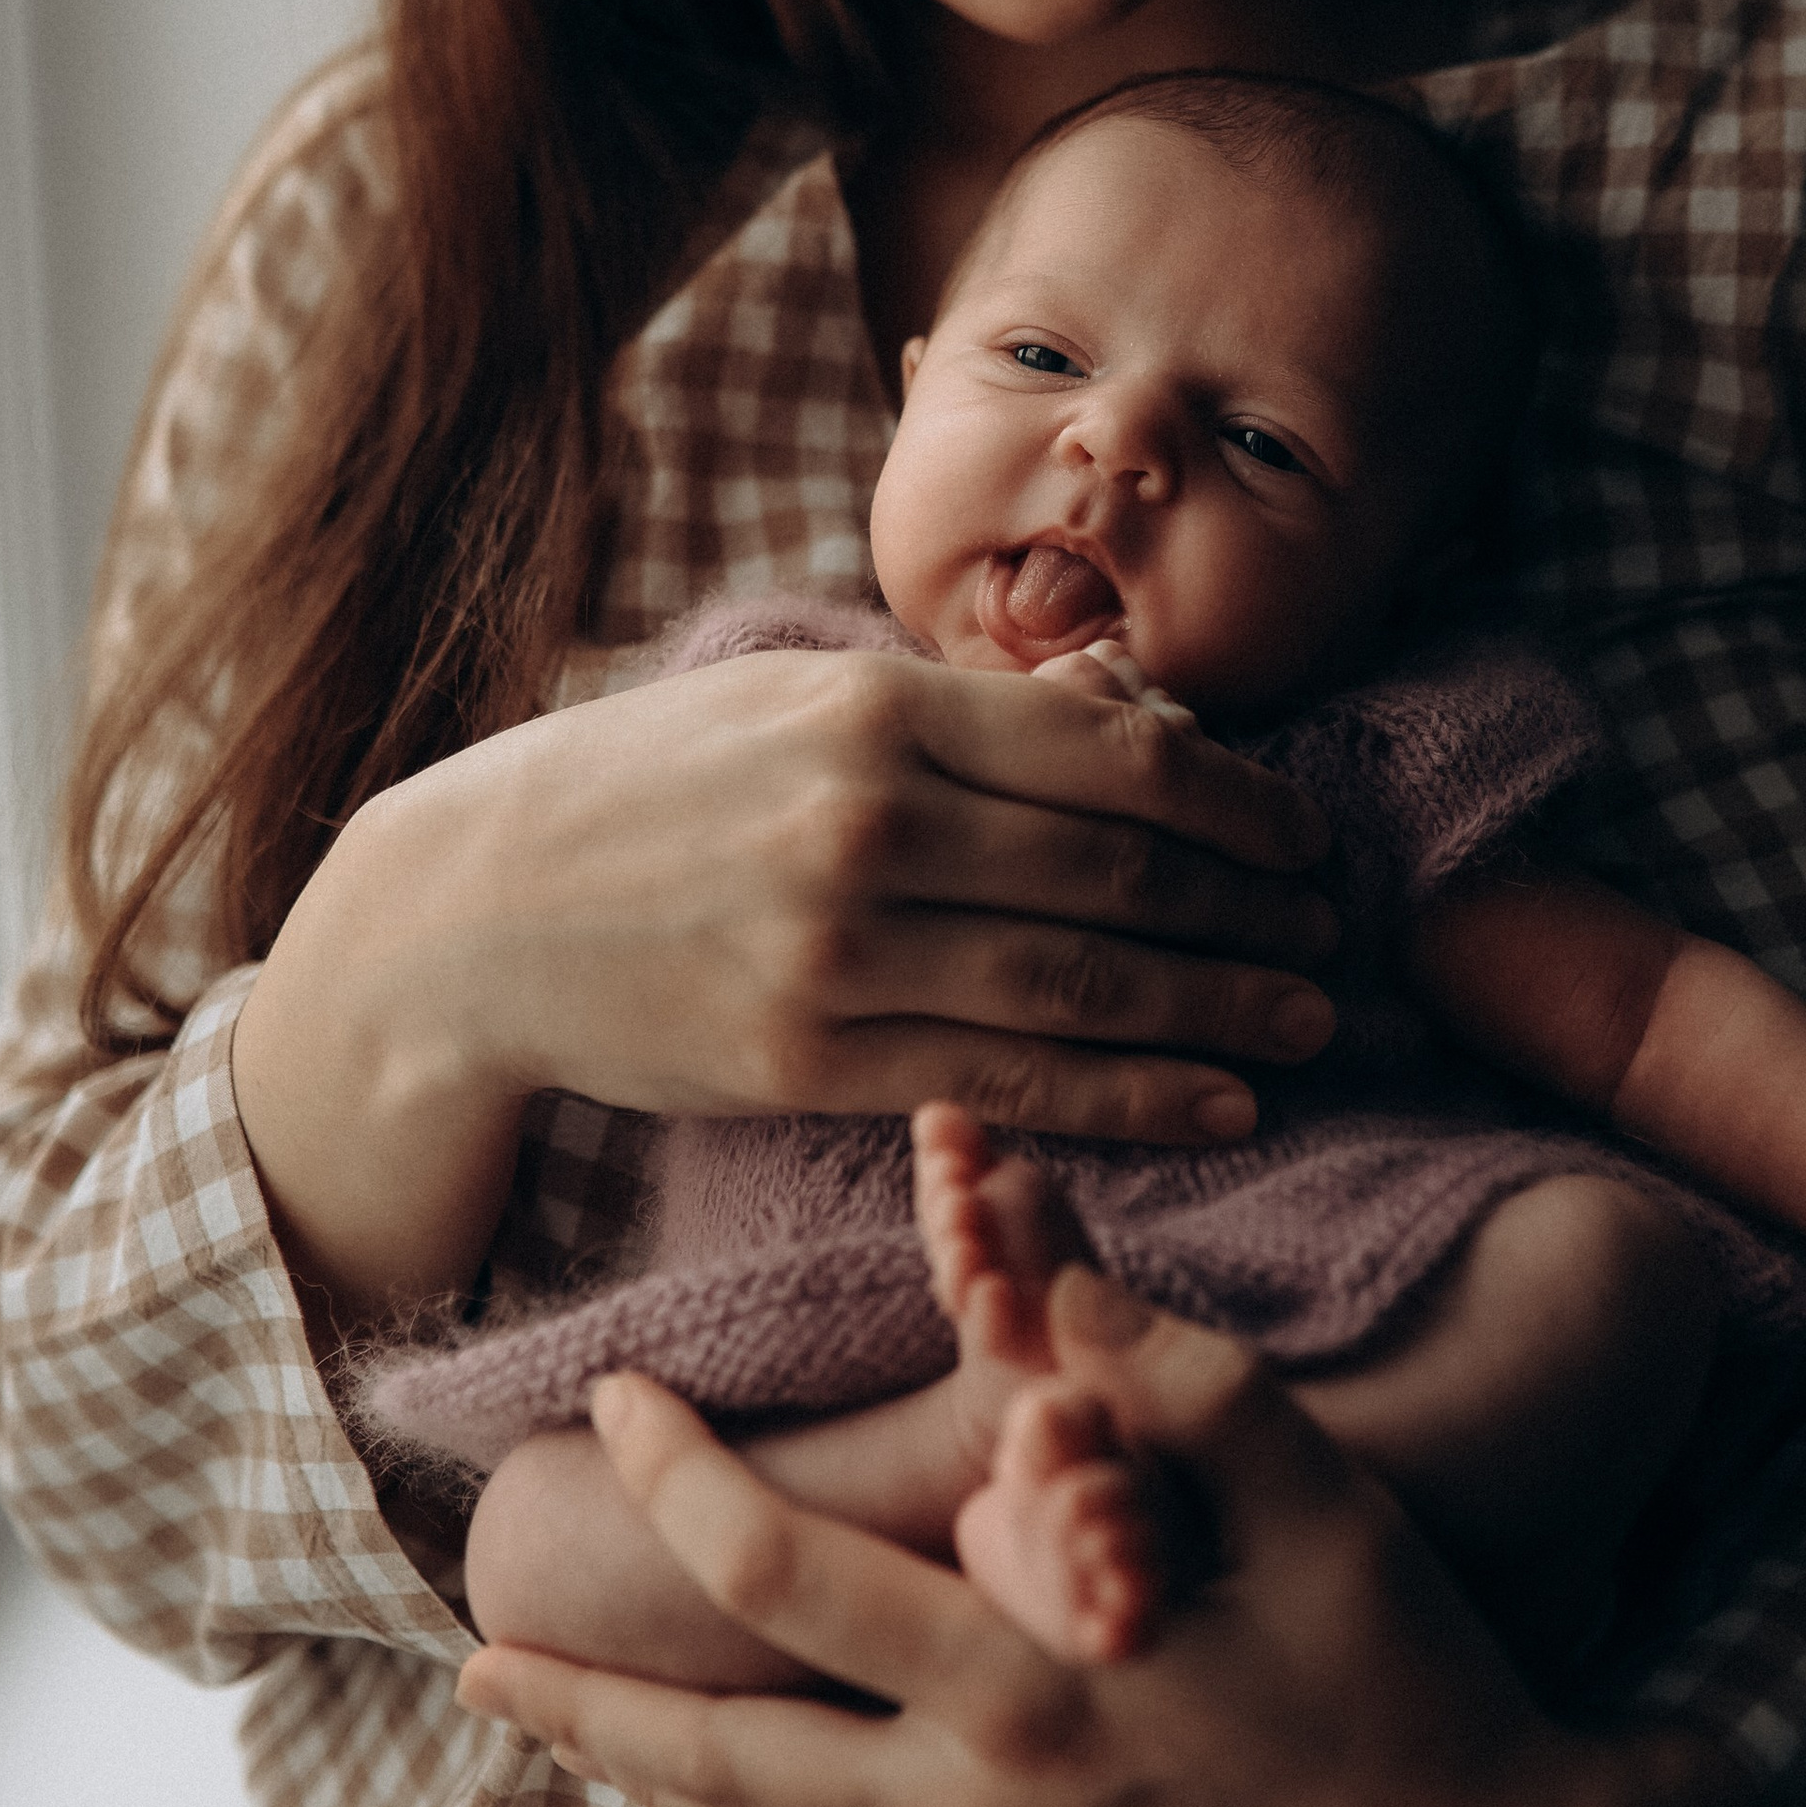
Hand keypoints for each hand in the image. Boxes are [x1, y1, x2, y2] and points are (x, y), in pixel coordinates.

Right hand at [235, 643, 1335, 1331]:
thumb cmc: (652, 791)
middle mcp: (867, 821)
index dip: (1238, 802)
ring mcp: (837, 950)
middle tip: (1334, 937)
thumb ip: (955, 715)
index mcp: (875, 708)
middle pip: (1118, 869)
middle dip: (1252, 910)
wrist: (471, 912)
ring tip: (1306, 1022)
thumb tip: (1130, 719)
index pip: (1111, 754)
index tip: (1308, 836)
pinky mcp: (808, 1063)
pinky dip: (1129, 1098)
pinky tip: (1217, 1104)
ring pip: (1079, 982)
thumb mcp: (793, 701)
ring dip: (1220, 1008)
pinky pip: (1005, 1081)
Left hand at [453, 1277, 1774, 1806]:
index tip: (617, 1405)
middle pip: (718, 1765)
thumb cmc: (1413, 1677)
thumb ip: (1176, 1377)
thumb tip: (1045, 1267)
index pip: (782, 1581)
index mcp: (1027, 1697)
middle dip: (584, 1707)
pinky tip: (731, 1805)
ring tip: (556, 1737)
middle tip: (470, 1658)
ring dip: (652, 1784)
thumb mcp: (1324, 1502)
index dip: (677, 1483)